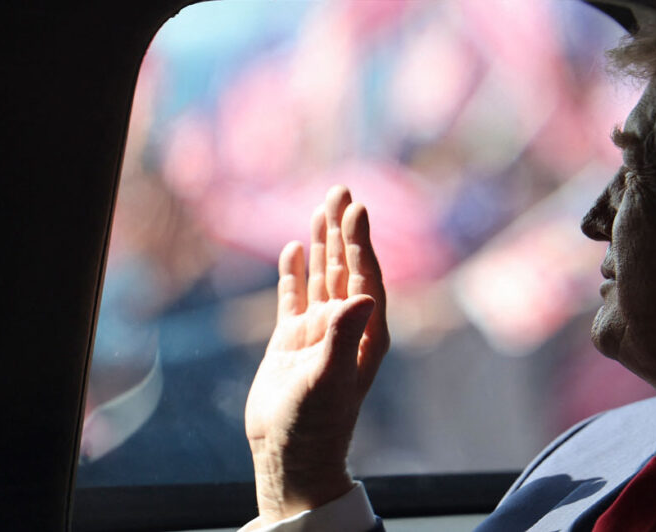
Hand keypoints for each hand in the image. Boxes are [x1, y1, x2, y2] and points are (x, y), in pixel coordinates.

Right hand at [245, 186, 388, 523]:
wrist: (289, 454)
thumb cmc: (315, 423)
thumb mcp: (329, 379)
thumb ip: (344, 335)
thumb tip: (365, 295)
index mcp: (365, 332)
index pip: (366, 276)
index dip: (362, 241)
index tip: (357, 208)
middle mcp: (347, 325)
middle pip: (347, 266)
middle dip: (344, 229)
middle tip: (341, 189)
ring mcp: (319, 330)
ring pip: (322, 276)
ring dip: (322, 243)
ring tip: (321, 207)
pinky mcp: (293, 340)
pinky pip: (295, 297)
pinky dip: (294, 273)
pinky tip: (294, 248)